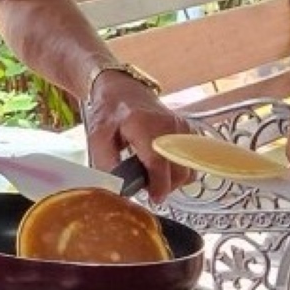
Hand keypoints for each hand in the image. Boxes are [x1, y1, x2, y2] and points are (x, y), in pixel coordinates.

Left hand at [81, 78, 190, 199]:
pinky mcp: (188, 130)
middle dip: (166, 185)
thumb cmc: (109, 113)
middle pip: (179, 169)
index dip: (159, 185)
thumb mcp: (97, 137)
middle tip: (148, 188)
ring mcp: (182, 127)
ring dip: (174, 179)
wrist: (123, 90)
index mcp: (144, 126)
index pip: (159, 162)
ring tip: (153, 176)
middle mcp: (169, 126)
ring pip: (189, 166)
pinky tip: (162, 166)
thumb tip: (118, 188)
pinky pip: (191, 158)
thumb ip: (106, 163)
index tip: (155, 198)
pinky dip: (179, 167)